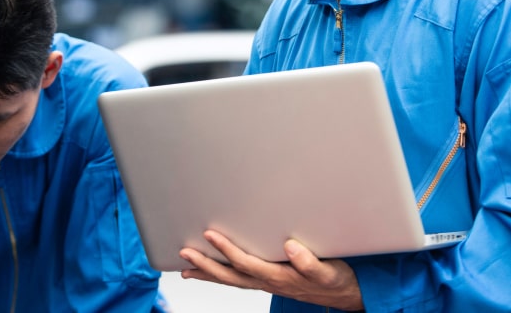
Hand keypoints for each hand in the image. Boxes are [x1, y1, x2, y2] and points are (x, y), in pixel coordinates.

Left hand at [180, 230, 363, 310]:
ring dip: (208, 273)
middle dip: (206, 265)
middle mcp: (268, 282)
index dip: (226, 250)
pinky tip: (209, 272)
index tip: (209, 234)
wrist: (345, 294)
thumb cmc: (335, 279)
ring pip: (231, 280)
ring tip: (186, 267)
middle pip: (230, 276)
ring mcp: (267, 283)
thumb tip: (290, 247)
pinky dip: (220, 277)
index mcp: (280, 276)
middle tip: (184, 252)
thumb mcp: (328, 271)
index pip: (246, 263)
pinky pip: (238, 280)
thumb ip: (310, 262)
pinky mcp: (269, 281)